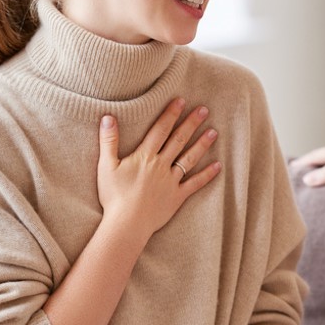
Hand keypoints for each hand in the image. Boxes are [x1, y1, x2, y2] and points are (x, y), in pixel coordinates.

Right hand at [96, 98, 220, 238]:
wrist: (126, 224)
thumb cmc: (114, 196)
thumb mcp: (106, 166)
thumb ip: (108, 141)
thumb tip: (108, 117)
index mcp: (145, 157)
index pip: (160, 130)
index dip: (171, 114)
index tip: (181, 101)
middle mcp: (161, 165)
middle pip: (178, 140)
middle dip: (191, 123)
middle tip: (204, 110)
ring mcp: (171, 181)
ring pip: (189, 158)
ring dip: (202, 144)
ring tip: (214, 131)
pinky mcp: (177, 197)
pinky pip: (195, 184)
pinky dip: (207, 175)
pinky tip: (218, 166)